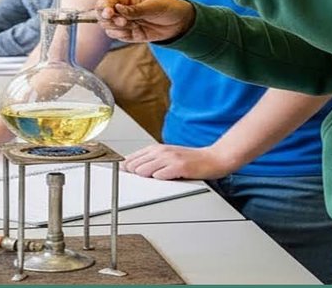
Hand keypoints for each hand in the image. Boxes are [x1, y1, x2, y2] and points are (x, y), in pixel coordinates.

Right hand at [96, 0, 195, 42]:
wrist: (180, 22)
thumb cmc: (167, 7)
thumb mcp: (153, 6)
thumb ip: (135, 10)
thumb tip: (117, 9)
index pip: (106, 1)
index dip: (104, 7)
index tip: (110, 12)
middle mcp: (122, 10)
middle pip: (102, 16)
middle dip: (110, 20)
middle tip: (124, 21)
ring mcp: (125, 22)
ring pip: (108, 27)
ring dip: (117, 28)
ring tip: (132, 25)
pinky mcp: (130, 34)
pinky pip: (118, 36)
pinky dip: (121, 36)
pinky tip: (133, 31)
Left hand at [121, 144, 241, 180]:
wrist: (213, 158)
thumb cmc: (191, 160)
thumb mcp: (168, 156)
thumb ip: (151, 161)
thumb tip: (132, 169)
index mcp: (156, 149)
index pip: (130, 158)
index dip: (123, 168)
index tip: (118, 175)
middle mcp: (161, 151)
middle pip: (133, 165)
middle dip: (132, 175)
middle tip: (135, 182)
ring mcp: (169, 159)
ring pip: (144, 170)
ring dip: (145, 178)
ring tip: (153, 181)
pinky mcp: (178, 167)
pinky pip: (160, 176)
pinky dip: (159, 180)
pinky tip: (165, 179)